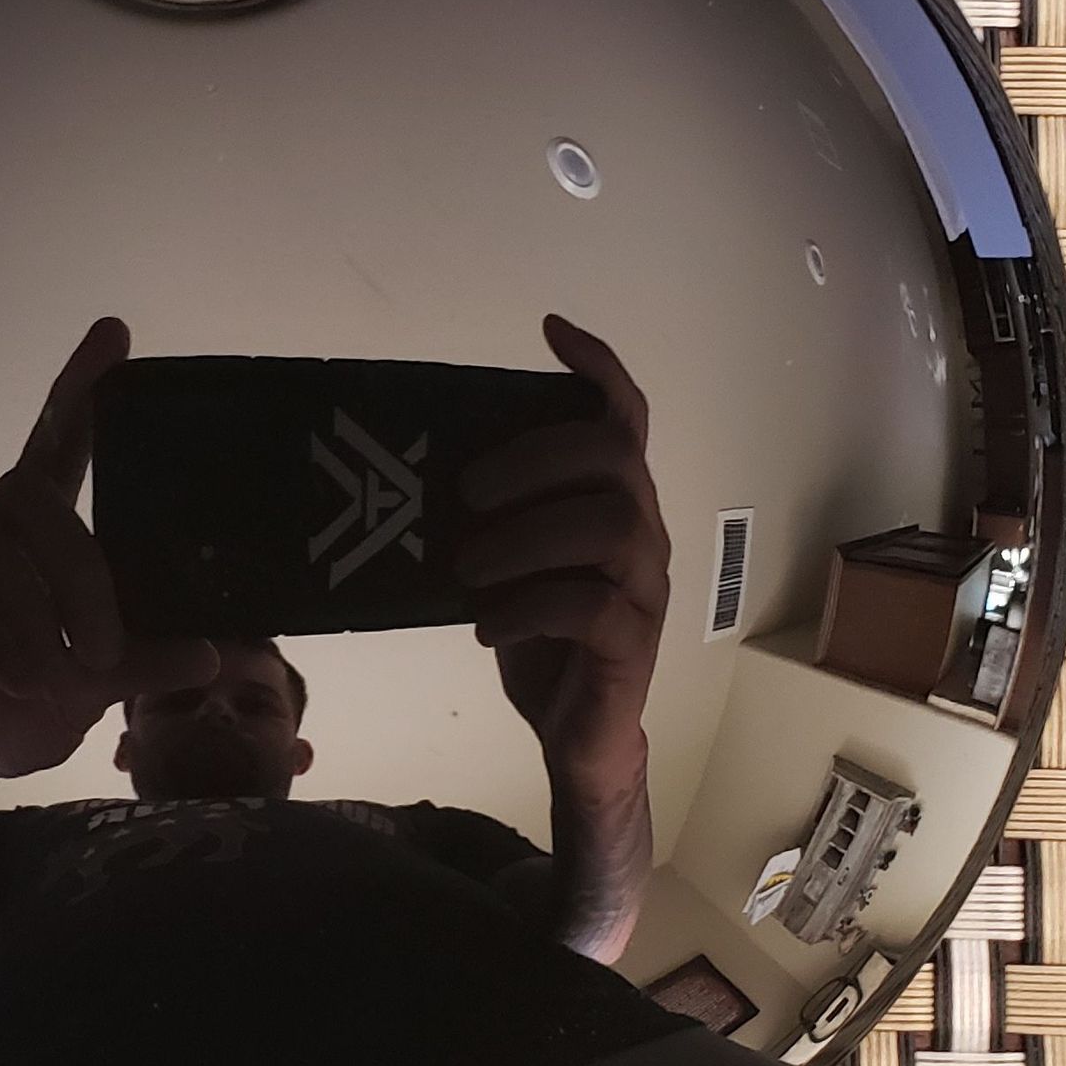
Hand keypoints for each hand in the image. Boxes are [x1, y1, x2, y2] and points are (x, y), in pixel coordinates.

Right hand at [0, 317, 222, 794]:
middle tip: (105, 645)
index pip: (57, 441)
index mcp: (37, 529)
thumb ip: (145, 659)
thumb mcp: (97, 685)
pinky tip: (15, 676)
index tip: (115, 334)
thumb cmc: (24, 706)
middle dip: (79, 573)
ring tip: (54, 676)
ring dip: (34, 617)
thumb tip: (210, 652)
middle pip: (33, 502)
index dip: (80, 387)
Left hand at [451, 314, 670, 804]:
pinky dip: (528, 607)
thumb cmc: (539, 635)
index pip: (625, 417)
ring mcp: (644, 587)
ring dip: (526, 537)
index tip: (552, 330)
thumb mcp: (507, 559)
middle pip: (615, 459)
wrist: (575, 734)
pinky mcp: (632, 643)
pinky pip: (590, 607)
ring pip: (611, 528)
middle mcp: (642, 532)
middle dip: (536, 458)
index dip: (598, 368)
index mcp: (612, 500)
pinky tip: (485, 624)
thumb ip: (494, 511)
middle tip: (467, 489)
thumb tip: (421, 462)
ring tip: (468, 566)